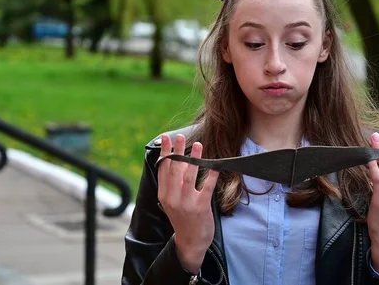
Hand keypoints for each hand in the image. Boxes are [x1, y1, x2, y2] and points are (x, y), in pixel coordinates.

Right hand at [157, 133, 219, 273]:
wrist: (190, 241)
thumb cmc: (182, 218)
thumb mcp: (171, 202)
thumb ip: (172, 184)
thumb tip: (176, 160)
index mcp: (164, 195)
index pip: (163, 169)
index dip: (165, 152)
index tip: (166, 138)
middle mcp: (173, 198)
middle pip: (174, 169)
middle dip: (177, 151)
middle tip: (180, 136)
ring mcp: (186, 203)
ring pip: (189, 176)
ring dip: (194, 159)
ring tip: (198, 145)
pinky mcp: (200, 207)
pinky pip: (207, 187)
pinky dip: (211, 175)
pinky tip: (215, 165)